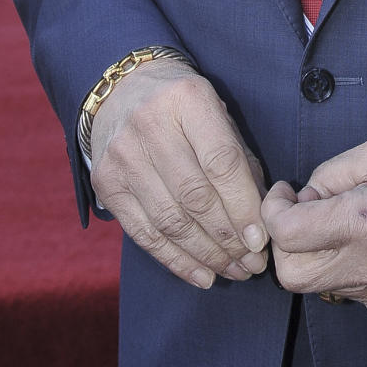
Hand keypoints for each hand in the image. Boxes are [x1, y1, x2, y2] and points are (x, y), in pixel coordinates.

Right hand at [90, 59, 268, 288]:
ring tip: (234, 271)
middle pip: (195, 196)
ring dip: (207, 255)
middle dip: (229, 238)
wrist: (123, 91)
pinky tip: (202, 275)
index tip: (262, 239)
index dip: (244, 205)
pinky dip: (176, 260)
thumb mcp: (217, 114)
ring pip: (170, 221)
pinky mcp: (105, 184)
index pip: (221, 162)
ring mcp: (123, 156)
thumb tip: (262, 218)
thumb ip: (239, 159)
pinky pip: (144, 234)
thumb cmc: (184, 107)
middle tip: (253, 263)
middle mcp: (150, 125)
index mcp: (187, 99)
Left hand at [262, 132, 366, 316]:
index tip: (284, 193)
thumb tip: (304, 199)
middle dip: (286, 242)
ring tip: (344, 221)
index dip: (273, 210)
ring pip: (320, 285)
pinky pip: (350, 292)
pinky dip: (345, 268)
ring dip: (317, 254)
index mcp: (364, 220)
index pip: (287, 235)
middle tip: (304, 210)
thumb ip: (329, 173)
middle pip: (293, 275)